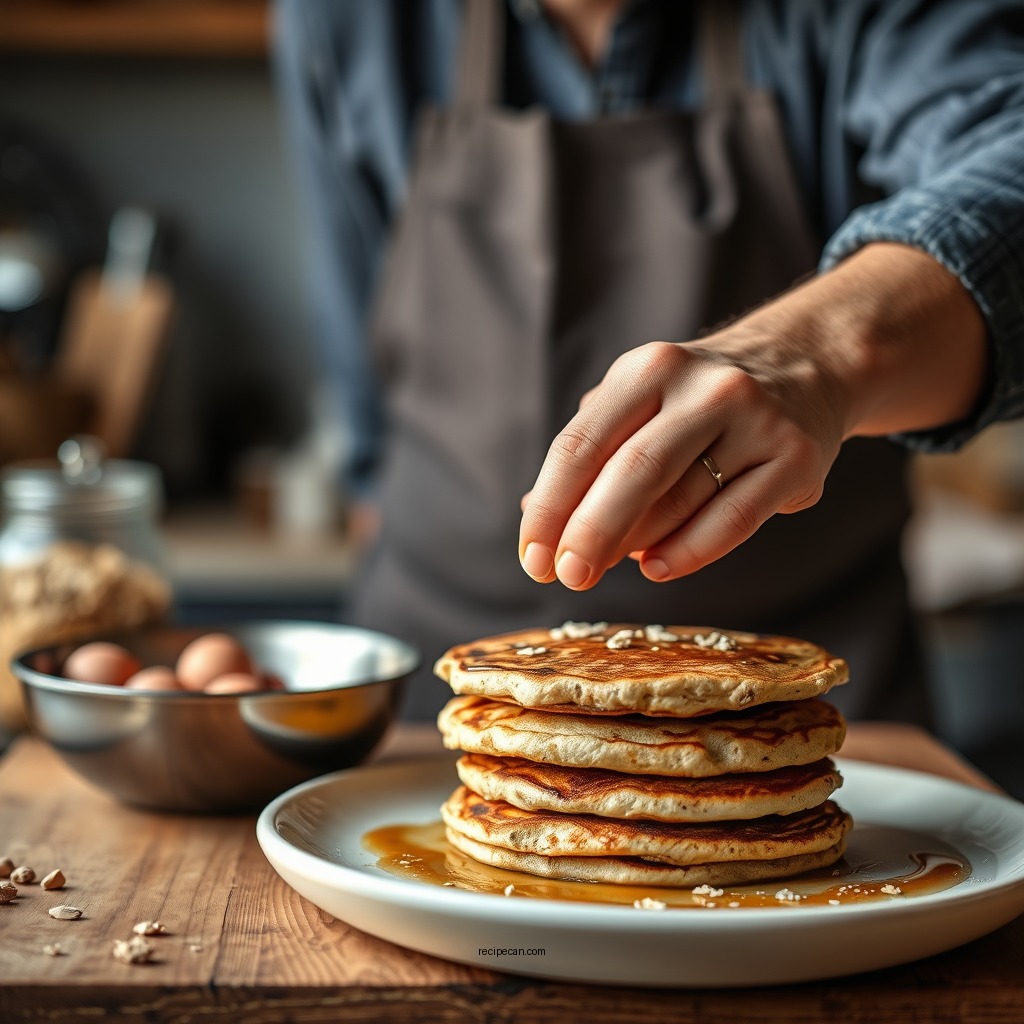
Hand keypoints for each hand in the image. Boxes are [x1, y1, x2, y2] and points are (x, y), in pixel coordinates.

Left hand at [519, 243, 986, 589]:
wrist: (806, 366)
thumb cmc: (696, 402)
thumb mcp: (638, 403)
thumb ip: (589, 454)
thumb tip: (533, 517)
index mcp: (648, 370)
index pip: (582, 444)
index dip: (550, 506)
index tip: (533, 556)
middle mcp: (705, 388)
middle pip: (633, 472)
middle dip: (589, 533)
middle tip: (566, 576)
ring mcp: (756, 420)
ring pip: (681, 502)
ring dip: (635, 545)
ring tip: (610, 564)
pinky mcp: (795, 457)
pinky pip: (732, 520)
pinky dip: (687, 553)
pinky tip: (656, 568)